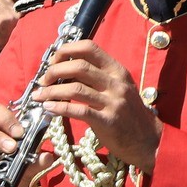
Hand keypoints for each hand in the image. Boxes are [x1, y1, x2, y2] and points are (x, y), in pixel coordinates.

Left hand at [32, 39, 162, 170]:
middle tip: (43, 81)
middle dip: (54, 71)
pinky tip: (48, 108)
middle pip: (78, 66)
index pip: (89, 48)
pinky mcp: (108, 121)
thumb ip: (93, 77)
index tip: (52, 61)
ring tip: (39, 96)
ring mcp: (113, 102)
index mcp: (116, 70)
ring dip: (51, 91)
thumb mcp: (115, 87)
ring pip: (75, 89)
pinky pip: (78, 111)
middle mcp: (116, 83)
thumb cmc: (125, 111)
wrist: (147, 138)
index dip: (66, 50)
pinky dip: (58, 108)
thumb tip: (61, 70)